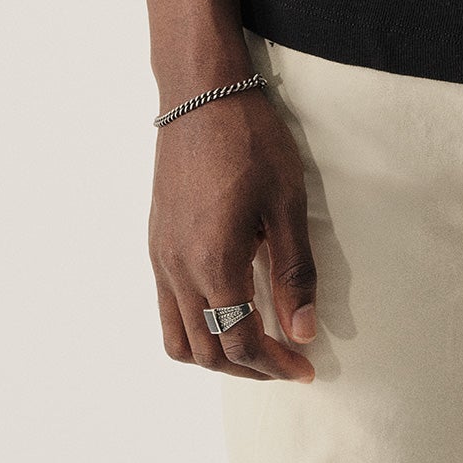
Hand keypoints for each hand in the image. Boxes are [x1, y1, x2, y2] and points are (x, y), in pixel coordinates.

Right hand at [150, 85, 318, 382]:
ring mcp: (160, 258)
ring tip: (256, 348)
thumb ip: (294, 272)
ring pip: (179, 339)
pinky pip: (166, 309)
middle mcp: (177, 269)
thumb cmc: (250, 140)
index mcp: (213, 263)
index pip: (240, 342)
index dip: (275, 365)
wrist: (201, 93)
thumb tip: (301, 331)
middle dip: (250, 369)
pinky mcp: (155, 243)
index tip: (306, 367)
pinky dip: (194, 329)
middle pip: (207, 351)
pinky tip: (226, 311)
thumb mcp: (286, 203)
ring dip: (217, 356)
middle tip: (287, 362)